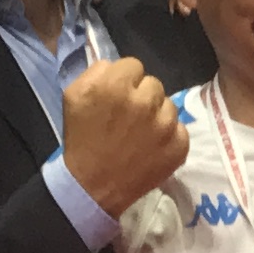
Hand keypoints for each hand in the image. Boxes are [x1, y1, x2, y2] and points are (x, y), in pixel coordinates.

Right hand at [60, 56, 186, 216]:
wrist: (93, 187)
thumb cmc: (81, 139)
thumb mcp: (73, 96)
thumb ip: (96, 72)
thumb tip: (115, 66)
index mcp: (115, 85)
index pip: (133, 65)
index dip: (125, 80)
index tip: (118, 95)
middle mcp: (144, 101)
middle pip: (153, 84)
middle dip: (142, 96)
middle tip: (129, 116)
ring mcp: (165, 124)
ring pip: (169, 105)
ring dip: (157, 115)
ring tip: (140, 133)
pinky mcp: (179, 145)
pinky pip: (180, 129)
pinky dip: (169, 137)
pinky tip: (152, 147)